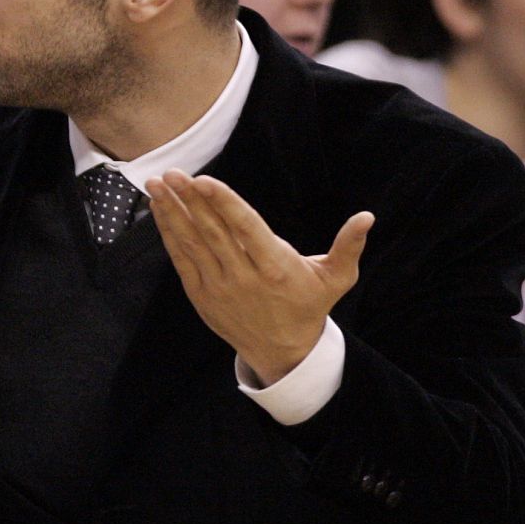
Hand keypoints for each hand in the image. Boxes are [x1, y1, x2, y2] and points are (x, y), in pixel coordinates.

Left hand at [146, 170, 373, 384]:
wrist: (282, 351)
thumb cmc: (309, 306)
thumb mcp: (336, 279)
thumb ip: (348, 246)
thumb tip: (367, 217)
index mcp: (276, 268)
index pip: (246, 229)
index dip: (224, 204)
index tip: (204, 181)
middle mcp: (244, 277)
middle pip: (213, 232)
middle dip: (190, 200)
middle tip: (173, 172)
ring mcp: (219, 286)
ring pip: (192, 243)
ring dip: (172, 212)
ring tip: (157, 184)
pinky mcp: (201, 294)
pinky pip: (181, 259)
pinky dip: (169, 233)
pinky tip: (160, 209)